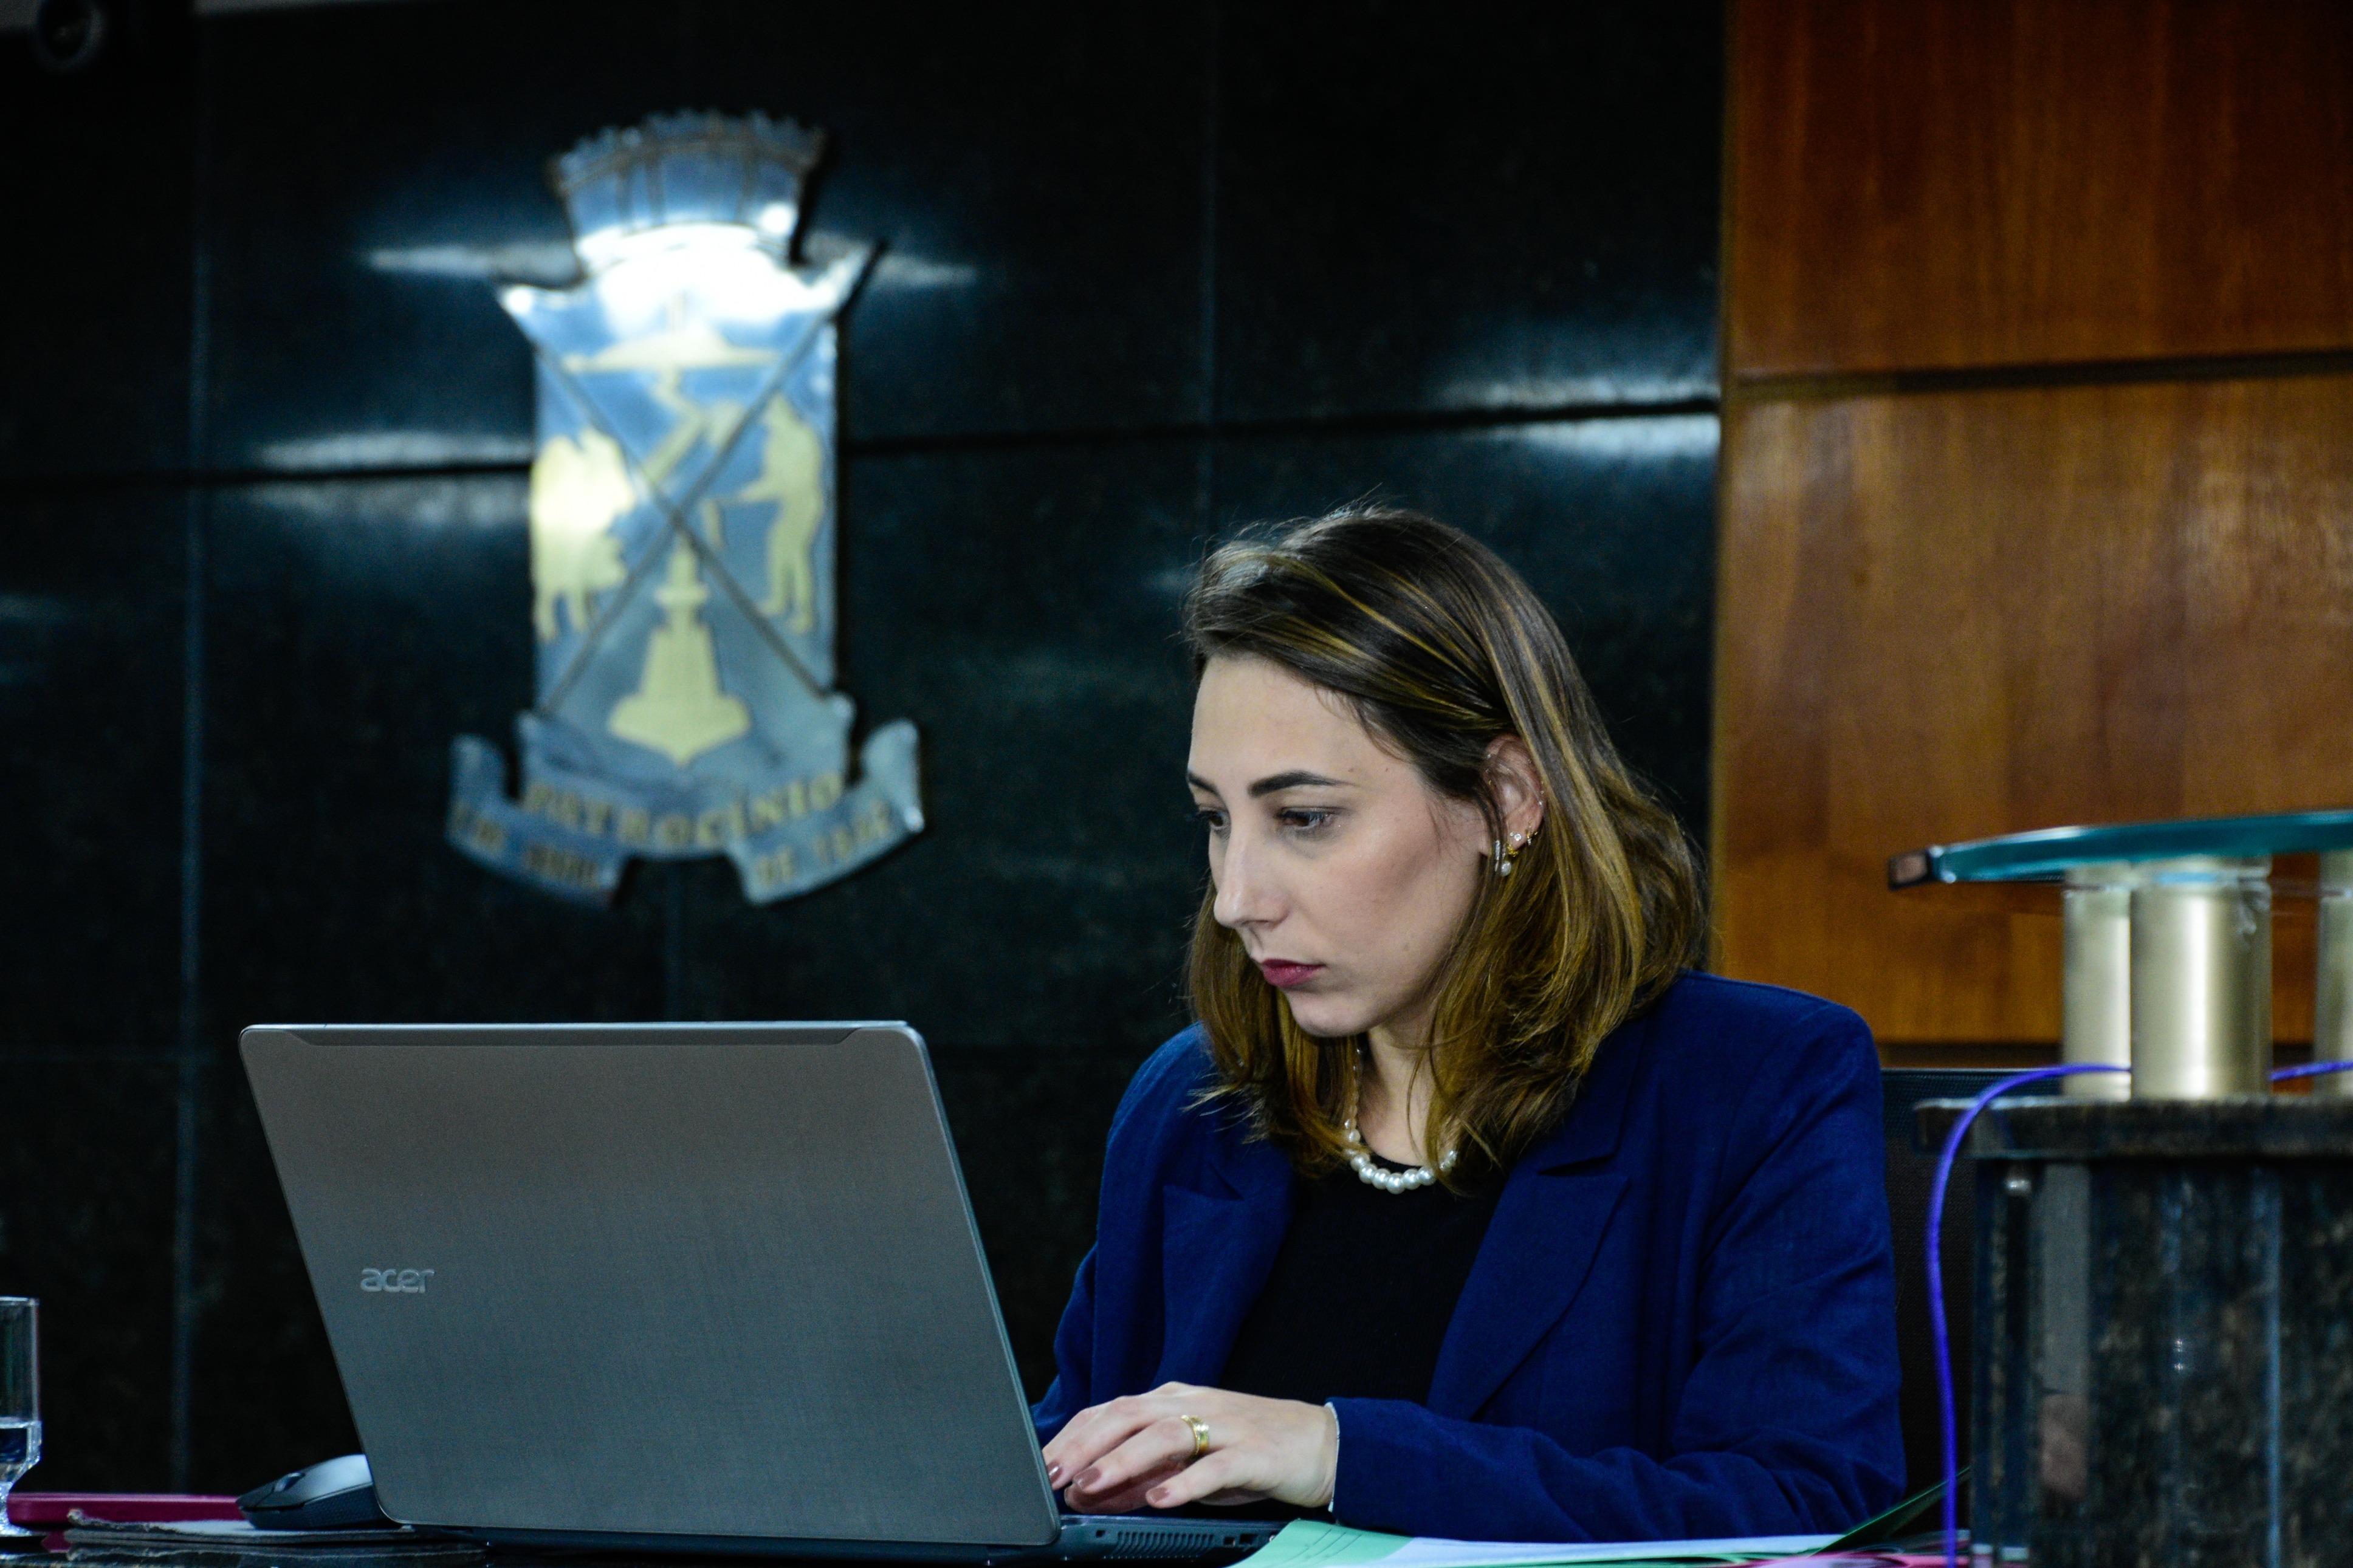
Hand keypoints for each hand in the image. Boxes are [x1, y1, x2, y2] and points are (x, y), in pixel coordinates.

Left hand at [1042, 1382, 1337, 1512]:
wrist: (1322, 1444)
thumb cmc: (1251, 1450)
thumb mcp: (1191, 1461)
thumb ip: (1144, 1473)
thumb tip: (1093, 1490)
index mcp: (1174, 1401)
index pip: (1112, 1410)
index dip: (1075, 1435)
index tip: (1044, 1463)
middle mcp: (1193, 1405)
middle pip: (1129, 1415)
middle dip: (1086, 1444)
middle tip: (1055, 1475)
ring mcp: (1224, 1425)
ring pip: (1165, 1435)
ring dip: (1123, 1461)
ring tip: (1093, 1484)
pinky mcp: (1254, 1452)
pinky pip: (1215, 1465)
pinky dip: (1185, 1480)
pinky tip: (1162, 1498)